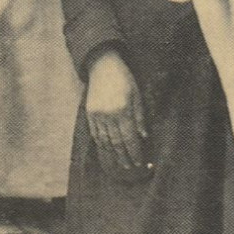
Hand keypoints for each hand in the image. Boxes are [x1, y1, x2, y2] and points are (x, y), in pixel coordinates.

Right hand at [85, 51, 150, 176]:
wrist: (102, 66)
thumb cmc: (124, 78)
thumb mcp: (137, 94)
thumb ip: (140, 116)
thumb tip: (143, 136)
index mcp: (123, 110)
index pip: (129, 137)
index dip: (134, 152)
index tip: (139, 163)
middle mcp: (109, 115)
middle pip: (116, 142)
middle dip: (124, 157)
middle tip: (129, 168)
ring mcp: (97, 115)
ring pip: (104, 140)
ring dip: (112, 154)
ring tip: (118, 164)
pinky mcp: (89, 113)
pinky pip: (95, 133)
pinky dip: (101, 144)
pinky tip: (105, 151)